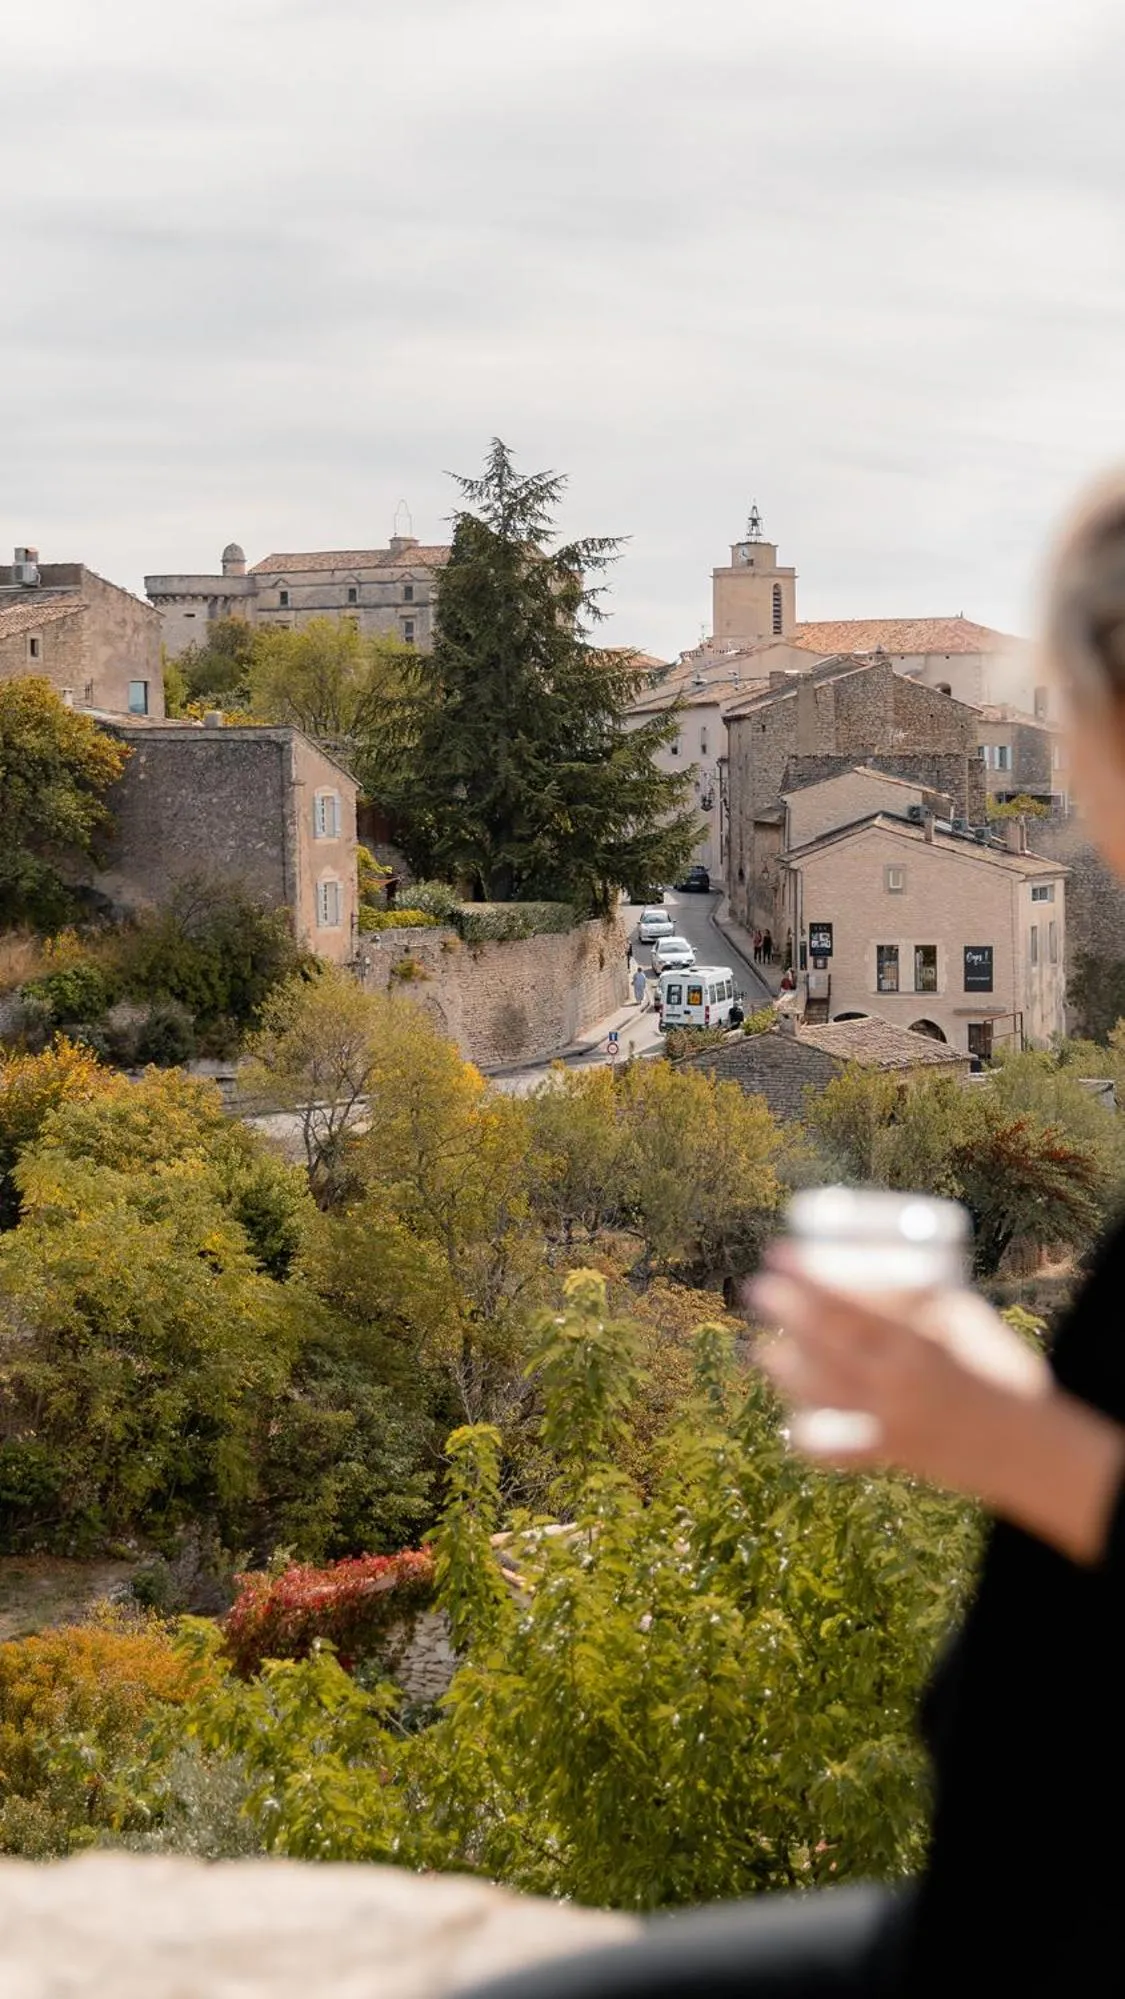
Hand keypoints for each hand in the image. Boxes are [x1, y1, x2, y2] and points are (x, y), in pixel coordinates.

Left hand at [748, 1245, 1124, 1565]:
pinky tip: (789, 1421)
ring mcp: (887, 1423)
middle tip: (756, 1286)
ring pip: (818, 1392)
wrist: (1030, 1447)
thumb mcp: (967, 1323)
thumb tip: (876, 1268)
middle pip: (824, 1342)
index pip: (850, 1304)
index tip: (778, 1254)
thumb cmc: (1002, 1370)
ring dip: (784, 1368)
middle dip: (786, 1311)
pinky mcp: (887, 1456)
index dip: (808, 1277)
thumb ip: (920, 1303)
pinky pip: (835, 1449)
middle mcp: (895, 1384)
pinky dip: (809, 1436)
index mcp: (918, 1344)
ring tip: (759, 1347)